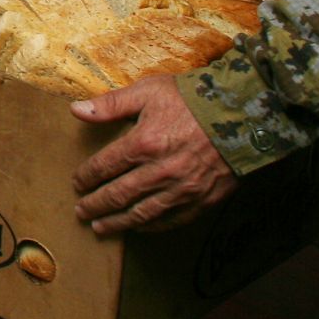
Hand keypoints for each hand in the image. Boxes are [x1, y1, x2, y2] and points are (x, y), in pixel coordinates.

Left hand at [71, 77, 237, 233]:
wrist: (243, 113)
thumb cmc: (193, 99)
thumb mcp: (148, 91)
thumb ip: (110, 104)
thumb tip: (75, 110)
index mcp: (144, 143)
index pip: (104, 167)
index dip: (87, 177)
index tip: (77, 183)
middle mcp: (161, 171)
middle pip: (119, 195)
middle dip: (96, 205)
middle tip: (81, 212)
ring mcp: (183, 189)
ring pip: (142, 213)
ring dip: (118, 222)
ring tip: (101, 227)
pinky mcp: (203, 199)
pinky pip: (172, 220)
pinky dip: (151, 226)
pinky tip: (139, 227)